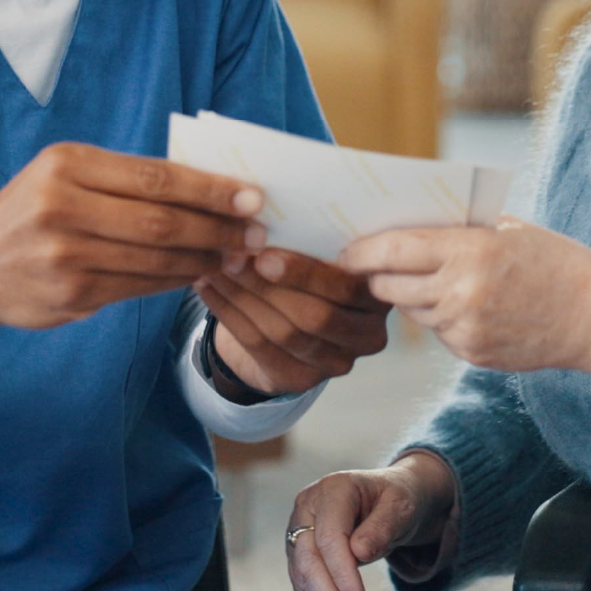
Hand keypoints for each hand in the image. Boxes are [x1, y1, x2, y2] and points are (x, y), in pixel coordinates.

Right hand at [0, 143, 264, 355]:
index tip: (253, 197)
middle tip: (256, 233)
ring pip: (156, 258)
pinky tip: (199, 274)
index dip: (211, 189)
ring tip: (237, 256)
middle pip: (162, 219)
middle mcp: (63, 206)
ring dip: (205, 258)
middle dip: (218, 227)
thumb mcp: (64, 177)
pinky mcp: (70, 294)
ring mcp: (65, 255)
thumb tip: (207, 186)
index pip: (157, 176)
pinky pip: (139, 287)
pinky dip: (176, 281)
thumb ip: (126, 180)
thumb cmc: (32, 213)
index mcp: (67, 165)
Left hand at [195, 250, 390, 397]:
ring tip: (215, 266)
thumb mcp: (324, 252)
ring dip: (243, 295)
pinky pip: (259, 346)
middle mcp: (367, 335)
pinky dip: (229, 313)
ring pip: (283, 332)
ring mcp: (336, 363)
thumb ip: (314, 238)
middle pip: (315, 316)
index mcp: (380, 297)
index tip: (266, 252)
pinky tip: (209, 288)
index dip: (306, 273)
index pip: (348, 289)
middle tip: (231, 256)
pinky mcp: (301, 379)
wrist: (291, 320)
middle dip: (267, 285)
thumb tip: (267, 210)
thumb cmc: (311, 272)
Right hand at [286, 452, 456, 590]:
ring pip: (302, 573)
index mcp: (334, 488)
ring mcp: (300, 526)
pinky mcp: (301, 548)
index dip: (342, 573)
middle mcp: (309, 505)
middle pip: (308, 557)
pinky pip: (303, 580)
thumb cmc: (398, 499)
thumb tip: (358, 553)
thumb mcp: (402, 507)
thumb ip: (382, 527)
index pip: (330, 536)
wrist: (390, 499)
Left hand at [338, 218, 590, 381]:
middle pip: (390, 287)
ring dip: (411, 296)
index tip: (345, 250)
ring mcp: (466, 329)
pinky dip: (441, 317)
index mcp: (470, 251)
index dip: (361, 251)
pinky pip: (438, 332)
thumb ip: (456, 229)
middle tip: (368, 267)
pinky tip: (466, 304)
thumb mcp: (507, 229)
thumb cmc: (554, 261)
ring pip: (412, 312)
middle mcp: (462, 293)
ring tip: (430, 280)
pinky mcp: (472, 354)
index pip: (394, 250)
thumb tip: (402, 224)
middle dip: (376, 276)